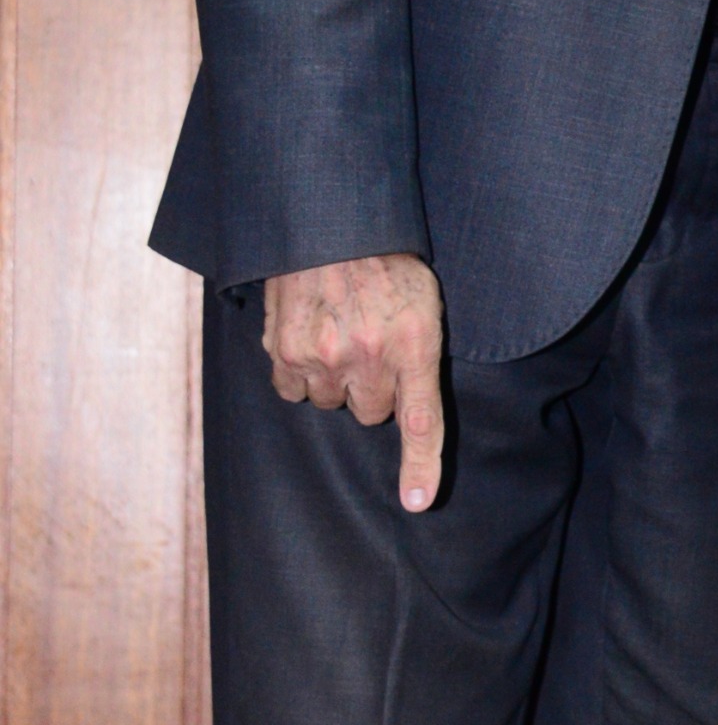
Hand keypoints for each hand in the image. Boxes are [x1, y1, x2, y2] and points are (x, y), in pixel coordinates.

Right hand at [263, 253, 447, 510]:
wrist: (333, 222)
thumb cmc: (389, 264)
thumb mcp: (426, 303)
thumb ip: (420, 354)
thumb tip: (404, 408)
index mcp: (415, 344)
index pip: (421, 421)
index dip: (421, 467)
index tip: (418, 502)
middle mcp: (369, 356)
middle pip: (372, 413)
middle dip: (373, 387)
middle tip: (372, 343)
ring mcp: (324, 356)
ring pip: (330, 402)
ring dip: (336, 378)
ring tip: (340, 332)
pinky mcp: (285, 351)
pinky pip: (293, 389)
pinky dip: (300, 371)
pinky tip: (310, 335)